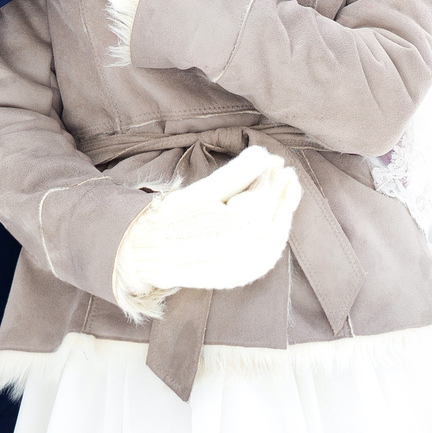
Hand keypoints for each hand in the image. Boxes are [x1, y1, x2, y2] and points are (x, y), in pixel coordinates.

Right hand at [110, 145, 301, 318]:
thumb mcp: (202, 190)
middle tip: (286, 171)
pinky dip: (275, 238)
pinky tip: (277, 221)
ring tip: (287, 191)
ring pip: (274, 241)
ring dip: (283, 214)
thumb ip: (236, 174)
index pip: (264, 200)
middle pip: (272, 220)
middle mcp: (239, 255)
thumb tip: (265, 154)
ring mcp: (239, 271)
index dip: (272, 179)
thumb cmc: (171, 218)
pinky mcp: (236, 278)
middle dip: (282, 193)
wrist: (145, 251)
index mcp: (231, 230)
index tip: (276, 160)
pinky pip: (265, 260)